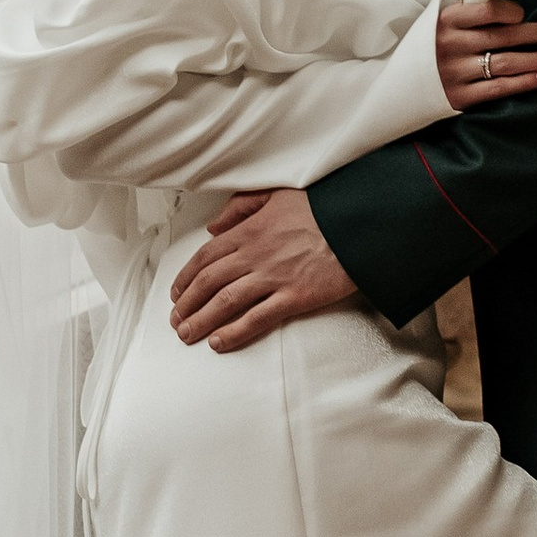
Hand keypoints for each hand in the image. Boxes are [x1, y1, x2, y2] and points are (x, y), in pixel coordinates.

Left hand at [170, 190, 360, 354]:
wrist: (360, 226)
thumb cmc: (323, 210)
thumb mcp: (278, 194)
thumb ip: (242, 206)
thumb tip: (214, 226)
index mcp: (250, 230)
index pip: (206, 257)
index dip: (185, 278)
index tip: (176, 293)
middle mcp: (256, 254)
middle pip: (209, 282)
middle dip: (186, 304)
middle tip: (176, 320)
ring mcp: (274, 277)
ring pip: (225, 302)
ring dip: (201, 321)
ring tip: (188, 334)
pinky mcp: (294, 297)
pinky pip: (257, 318)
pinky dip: (234, 333)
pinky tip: (219, 342)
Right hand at [433, 7, 536, 111]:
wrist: (396, 87)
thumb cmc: (428, 48)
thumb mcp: (439, 22)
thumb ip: (470, 15)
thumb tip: (516, 9)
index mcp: (448, 20)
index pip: (487, 11)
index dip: (512, 12)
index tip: (526, 15)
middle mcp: (452, 45)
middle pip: (507, 37)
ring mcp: (456, 73)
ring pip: (508, 63)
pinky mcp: (459, 97)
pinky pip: (499, 88)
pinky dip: (526, 82)